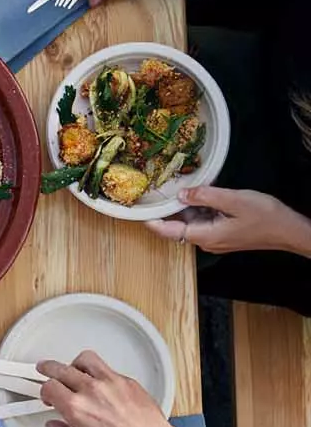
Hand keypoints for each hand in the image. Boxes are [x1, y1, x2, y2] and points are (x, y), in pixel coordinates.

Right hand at [37, 351, 177, 426]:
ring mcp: (111, 382)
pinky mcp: (127, 381)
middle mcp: (91, 390)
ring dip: (74, 363)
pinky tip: (99, 383)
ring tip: (72, 370)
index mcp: (76, 408)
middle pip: (61, 368)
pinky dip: (98, 373)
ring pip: (85, 359)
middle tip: (45, 368)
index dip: (44, 391)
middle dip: (49, 368)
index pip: (49, 387)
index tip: (47, 396)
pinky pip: (107, 368)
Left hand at [146, 186, 310, 255]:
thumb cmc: (265, 217)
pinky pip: (204, 219)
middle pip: (179, 224)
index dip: (152, 222)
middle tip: (157, 188)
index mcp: (206, 236)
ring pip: (192, 220)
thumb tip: (182, 194)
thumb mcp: (234, 200)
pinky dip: (200, 207)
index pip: (170, 231)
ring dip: (186, 205)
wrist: (288, 230)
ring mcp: (215, 238)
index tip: (136, 213)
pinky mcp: (223, 233)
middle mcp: (207, 240)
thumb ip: (206, 196)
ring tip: (179, 185)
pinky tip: (202, 192)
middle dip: (169, 207)